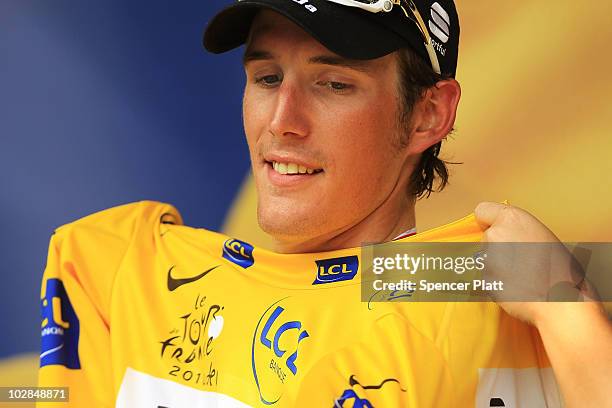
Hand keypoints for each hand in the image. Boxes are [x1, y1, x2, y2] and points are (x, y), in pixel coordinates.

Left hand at [473, 201, 590, 324]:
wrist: (560, 301)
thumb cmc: (561, 270)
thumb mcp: (543, 236)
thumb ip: (520, 231)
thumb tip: (510, 236)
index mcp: (512, 218)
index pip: (482, 210)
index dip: (489, 222)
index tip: (496, 229)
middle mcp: (496, 233)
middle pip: (486, 237)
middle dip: (497, 247)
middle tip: (520, 260)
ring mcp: (488, 257)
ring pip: (486, 258)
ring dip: (497, 266)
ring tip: (522, 276)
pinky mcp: (484, 278)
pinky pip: (488, 277)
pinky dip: (497, 282)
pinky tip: (516, 287)